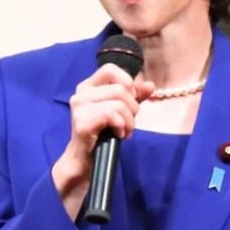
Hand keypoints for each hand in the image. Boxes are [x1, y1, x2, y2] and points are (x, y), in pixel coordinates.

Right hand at [51, 63, 154, 217]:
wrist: (86, 160)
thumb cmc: (104, 133)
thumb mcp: (123, 111)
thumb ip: (135, 96)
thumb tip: (150, 85)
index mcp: (89, 86)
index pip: (111, 69)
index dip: (127, 82)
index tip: (130, 101)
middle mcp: (81, 93)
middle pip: (121, 88)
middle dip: (133, 107)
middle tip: (128, 123)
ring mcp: (79, 106)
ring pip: (119, 101)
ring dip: (129, 120)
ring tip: (124, 130)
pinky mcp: (82, 121)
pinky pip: (112, 114)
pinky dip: (122, 125)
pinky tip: (118, 135)